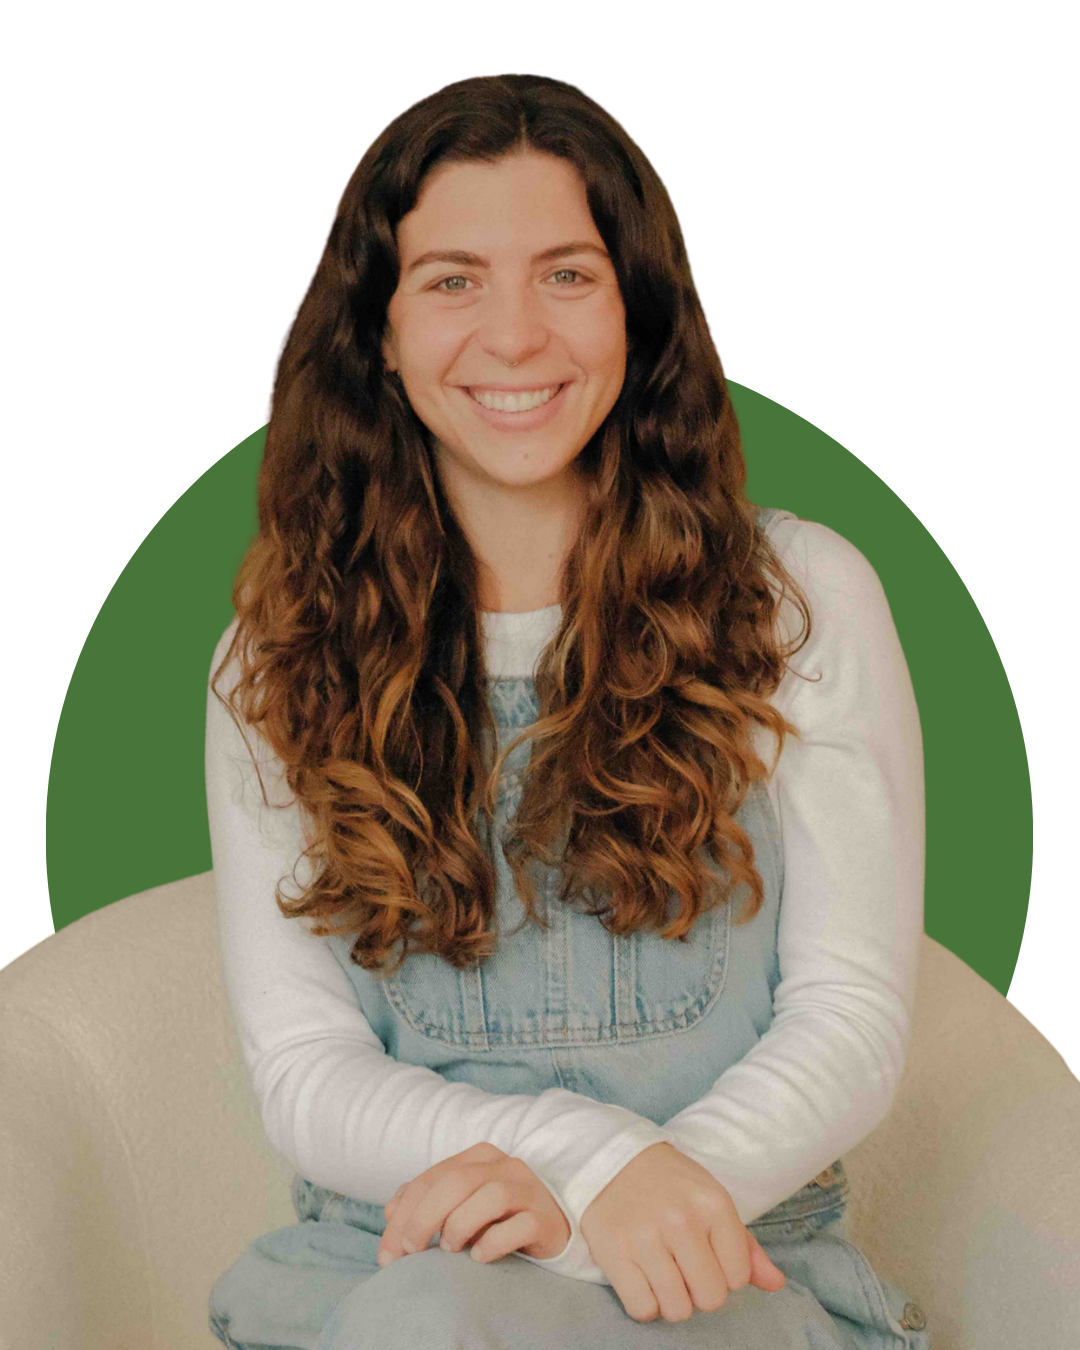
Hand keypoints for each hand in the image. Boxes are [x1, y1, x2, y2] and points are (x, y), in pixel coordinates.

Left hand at [377, 1142, 570, 1267]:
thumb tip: (391, 1211)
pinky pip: (520, 1226)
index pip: (431, 1178)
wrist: (552, 1229)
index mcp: (477, 1158)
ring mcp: (527, 1189)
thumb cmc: (497, 1218)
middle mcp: (503, 1165)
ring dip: (460, 1225)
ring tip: (449, 1249)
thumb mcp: (459, 1205)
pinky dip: (493, 1242)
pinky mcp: (544, 1218)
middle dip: (423, 1219)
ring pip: (489, 1196)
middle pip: (456, 1182)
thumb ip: (426, 1201)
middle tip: (410, 1253)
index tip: (388, 1254)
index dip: (404, 1215)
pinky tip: (479, 1257)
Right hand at [580, 1142, 785, 1323]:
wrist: (610, 1158)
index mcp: (713, 1204)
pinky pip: (643, 1310)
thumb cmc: (668, 1184)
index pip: (738, 1277)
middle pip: (710, 1298)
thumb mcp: (711, 1199)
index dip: (724, 1273)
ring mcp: (645, 1237)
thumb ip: (744, 1245)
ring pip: (677, 1310)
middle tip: (682, 1266)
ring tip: (662, 1272)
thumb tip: (776, 1284)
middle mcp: (681, 1220)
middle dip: (699, 1290)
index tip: (705, 1254)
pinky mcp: (613, 1252)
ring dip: (672, 1300)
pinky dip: (645, 1303)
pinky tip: (642, 1277)